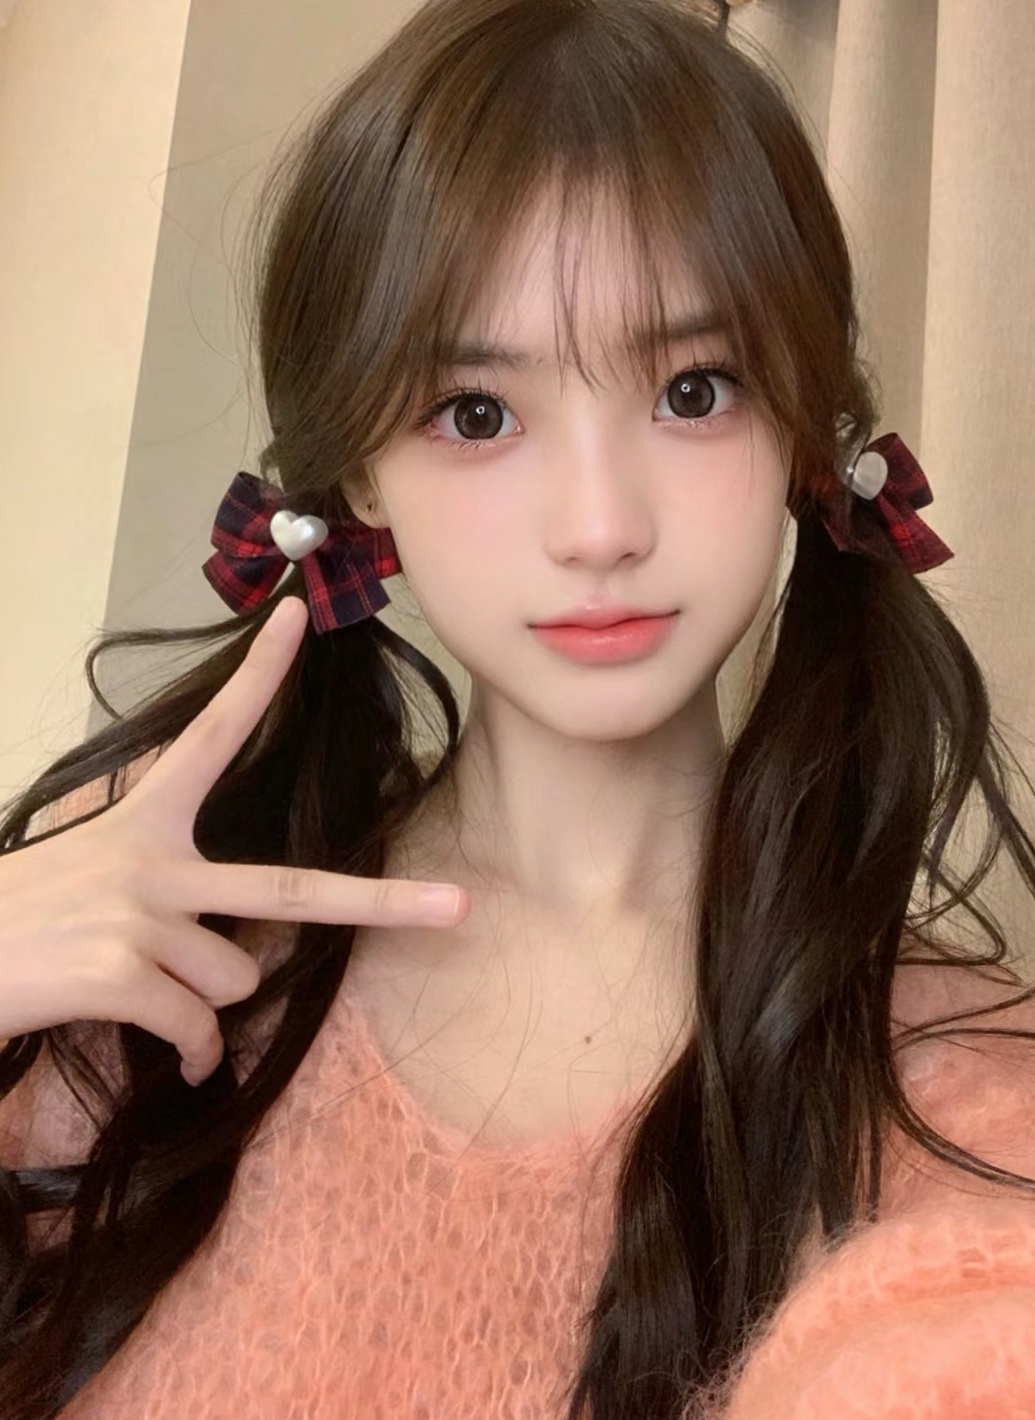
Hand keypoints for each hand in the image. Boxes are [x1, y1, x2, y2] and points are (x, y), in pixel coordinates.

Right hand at [0, 597, 467, 1085]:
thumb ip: (163, 884)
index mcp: (145, 819)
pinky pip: (196, 1030)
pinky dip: (188, 1053)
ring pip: (232, 984)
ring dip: (200, 1009)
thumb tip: (225, 969)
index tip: (296, 619)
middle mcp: (152, 859)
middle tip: (458, 909)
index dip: (257, 677)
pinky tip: (159, 1050)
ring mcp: (140, 915)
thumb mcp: (88, 868)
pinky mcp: (119, 972)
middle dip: (383, 906)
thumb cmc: (19, 919)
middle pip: (291, 893)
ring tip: (139, 994)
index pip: (212, 733)